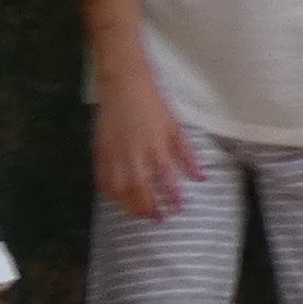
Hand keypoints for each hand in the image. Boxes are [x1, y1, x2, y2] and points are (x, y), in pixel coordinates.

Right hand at [92, 62, 202, 221]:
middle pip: (140, 190)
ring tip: (139, 213)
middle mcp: (135, 154)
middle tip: (157, 218)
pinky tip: (117, 198)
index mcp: (157, 147)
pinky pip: (102, 179)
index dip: (171, 198)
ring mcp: (115, 153)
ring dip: (129, 205)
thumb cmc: (154, 105)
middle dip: (149, 208)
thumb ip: (188, 155)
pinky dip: (109, 192)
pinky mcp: (100, 150)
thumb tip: (201, 178)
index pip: (166, 180)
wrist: (125, 85)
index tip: (176, 210)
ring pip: (120, 189)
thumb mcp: (176, 128)